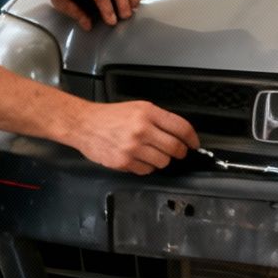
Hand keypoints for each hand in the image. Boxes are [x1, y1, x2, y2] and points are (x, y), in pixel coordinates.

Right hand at [65, 100, 198, 173]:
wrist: (84, 124)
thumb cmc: (110, 116)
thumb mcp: (138, 107)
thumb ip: (159, 119)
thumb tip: (180, 134)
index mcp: (148, 113)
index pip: (181, 128)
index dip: (192, 138)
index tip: (194, 144)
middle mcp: (142, 130)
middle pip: (175, 148)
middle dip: (179, 152)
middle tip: (176, 151)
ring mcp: (133, 148)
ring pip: (163, 162)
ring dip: (162, 159)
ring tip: (151, 152)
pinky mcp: (124, 162)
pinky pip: (147, 170)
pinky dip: (146, 166)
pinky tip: (138, 157)